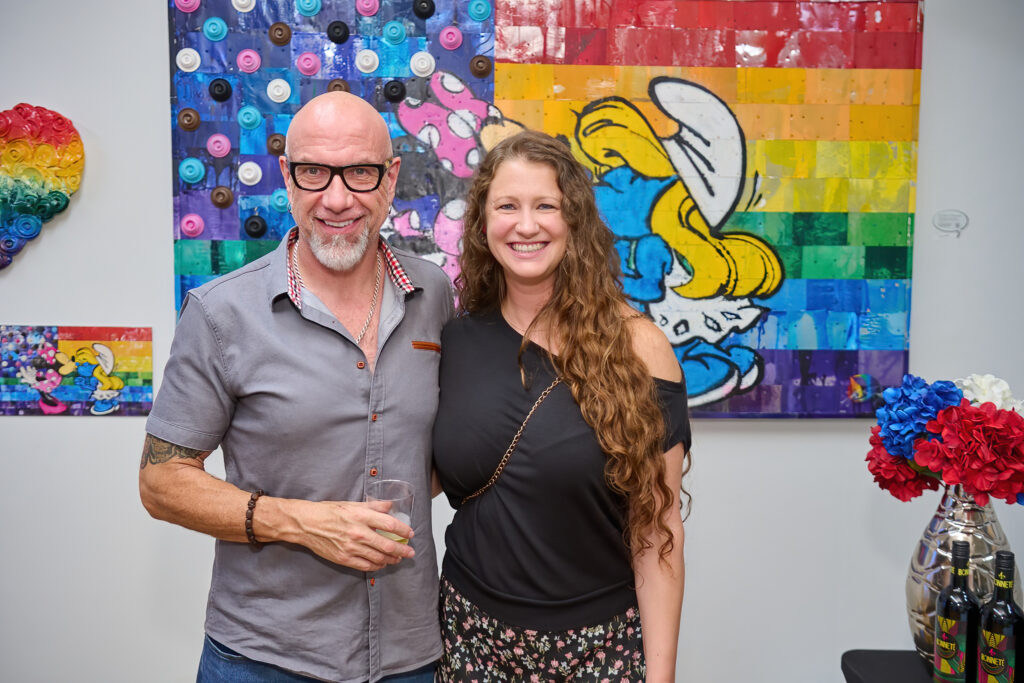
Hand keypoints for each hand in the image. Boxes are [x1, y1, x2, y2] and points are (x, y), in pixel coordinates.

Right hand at [287, 499, 415, 571]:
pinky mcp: (344, 558)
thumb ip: (373, 505)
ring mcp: (351, 548)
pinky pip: (366, 566)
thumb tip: (390, 505)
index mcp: (361, 516)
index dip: (403, 530)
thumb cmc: (328, 512)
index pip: (389, 524)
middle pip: (387, 545)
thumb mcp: (351, 504)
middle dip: (403, 550)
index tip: (410, 533)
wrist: (306, 524)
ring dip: (392, 560)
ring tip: (398, 559)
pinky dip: (377, 566)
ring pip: (378, 558)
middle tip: (411, 552)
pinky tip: (381, 564)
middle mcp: (358, 533)